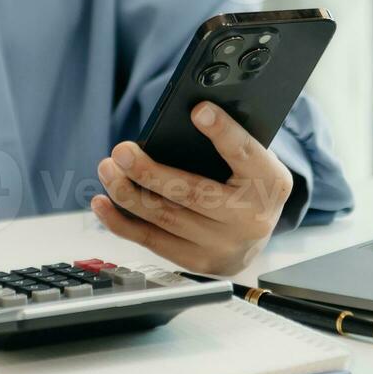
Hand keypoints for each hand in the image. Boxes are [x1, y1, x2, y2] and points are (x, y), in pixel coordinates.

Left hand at [91, 102, 295, 275]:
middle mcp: (249, 218)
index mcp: (269, 182)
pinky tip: (102, 202)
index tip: (198, 111)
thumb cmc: (246, 185)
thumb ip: (225, 143)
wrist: (255, 238)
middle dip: (151, 172)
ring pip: (165, 217)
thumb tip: (185, 117)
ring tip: (107, 169)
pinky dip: (121, 222)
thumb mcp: (251, 161)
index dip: (223, 132)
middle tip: (122, 151)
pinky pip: (151, 241)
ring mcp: (222, 246)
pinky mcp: (197, 262)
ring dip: (127, 193)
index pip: (245, 153)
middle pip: (193, 193)